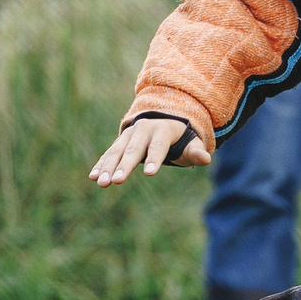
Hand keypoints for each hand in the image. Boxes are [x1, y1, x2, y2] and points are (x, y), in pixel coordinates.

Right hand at [89, 118, 209, 186]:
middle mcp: (143, 130)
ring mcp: (129, 135)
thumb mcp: (191, 143)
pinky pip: (109, 153)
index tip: (149, 173)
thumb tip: (206, 159)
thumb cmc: (180, 138)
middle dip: (124, 166)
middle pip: (133, 149)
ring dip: (108, 167)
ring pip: (117, 151)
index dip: (154, 159)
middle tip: (117, 181)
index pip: (158, 146)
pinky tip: (94, 177)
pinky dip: (101, 164)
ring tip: (101, 182)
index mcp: (163, 130)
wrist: (163, 117)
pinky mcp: (120, 142)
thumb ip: (196, 152)